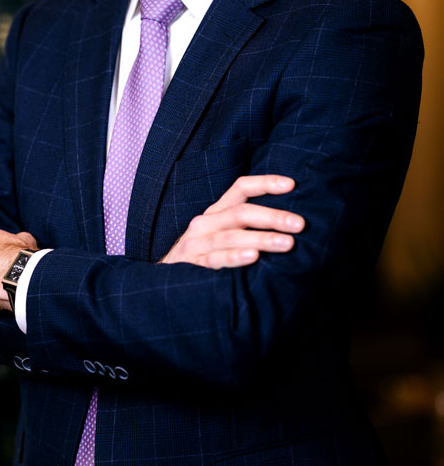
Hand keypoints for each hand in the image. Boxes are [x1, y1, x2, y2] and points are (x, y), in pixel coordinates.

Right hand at [160, 175, 303, 268]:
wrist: (166, 281)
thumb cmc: (206, 254)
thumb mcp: (223, 233)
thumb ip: (247, 226)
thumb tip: (290, 222)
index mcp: (217, 211)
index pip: (241, 187)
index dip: (265, 183)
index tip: (292, 185)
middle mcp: (206, 222)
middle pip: (241, 212)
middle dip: (273, 216)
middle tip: (300, 224)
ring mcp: (197, 243)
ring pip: (231, 236)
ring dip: (261, 238)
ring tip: (287, 243)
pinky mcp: (192, 265)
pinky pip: (215, 259)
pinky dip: (235, 257)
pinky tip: (253, 257)